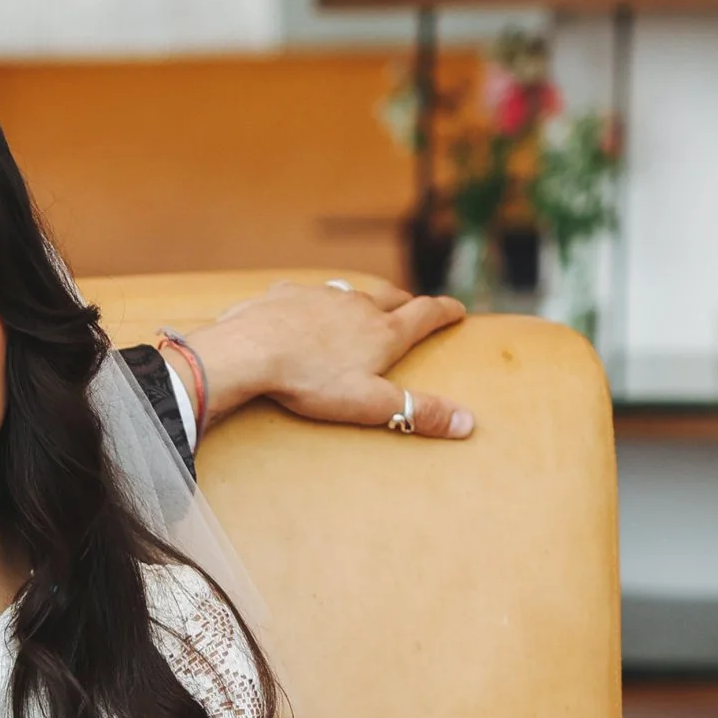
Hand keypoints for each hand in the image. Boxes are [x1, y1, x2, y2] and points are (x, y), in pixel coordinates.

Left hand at [190, 276, 473, 440]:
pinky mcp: (283, 295)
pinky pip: (301, 296)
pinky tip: (298, 311)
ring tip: (356, 311)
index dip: (445, 312)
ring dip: (355, 302)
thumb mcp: (370, 405)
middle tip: (409, 307)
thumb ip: (418, 412)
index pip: (426, 314)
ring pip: (345, 294)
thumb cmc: (310, 382)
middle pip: (389, 297)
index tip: (457, 310)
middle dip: (403, 303)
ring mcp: (319, 296)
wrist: (249, 351)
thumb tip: (468, 423)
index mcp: (383, 331)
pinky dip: (307, 304)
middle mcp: (356, 305)